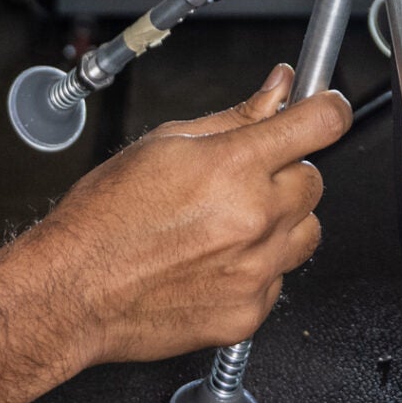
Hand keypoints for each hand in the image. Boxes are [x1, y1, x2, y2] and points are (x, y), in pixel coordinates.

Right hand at [36, 63, 347, 363]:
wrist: (74, 290)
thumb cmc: (105, 217)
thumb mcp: (165, 143)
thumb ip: (234, 117)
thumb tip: (277, 90)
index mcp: (234, 167)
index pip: (320, 125)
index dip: (328, 110)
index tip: (326, 110)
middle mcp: (254, 218)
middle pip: (313, 180)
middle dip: (286, 173)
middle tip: (242, 180)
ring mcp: (255, 270)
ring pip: (306, 232)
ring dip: (281, 222)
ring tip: (230, 224)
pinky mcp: (249, 312)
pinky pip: (280, 279)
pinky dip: (258, 267)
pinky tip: (216, 261)